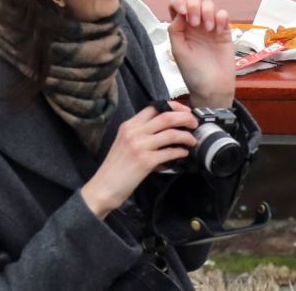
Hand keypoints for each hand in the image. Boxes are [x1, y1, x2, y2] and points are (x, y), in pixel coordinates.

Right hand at [80, 103, 197, 217]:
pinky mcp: (145, 161)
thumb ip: (142, 133)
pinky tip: (183, 153)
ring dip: (186, 136)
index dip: (174, 107)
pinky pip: (169, 152)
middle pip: (167, 116)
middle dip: (185, 118)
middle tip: (194, 123)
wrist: (102, 189)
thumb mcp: (125, 143)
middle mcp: (134, 133)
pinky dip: (180, 151)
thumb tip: (167, 130)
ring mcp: (139, 146)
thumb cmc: (115, 169)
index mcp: (129, 126)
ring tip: (192, 140)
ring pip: (171, 133)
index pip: (155, 107)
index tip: (185, 112)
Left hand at [168, 0, 235, 108]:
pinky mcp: (224, 31)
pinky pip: (223, 14)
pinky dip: (221, 18)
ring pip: (209, 5)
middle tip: (196, 23)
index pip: (176, 7)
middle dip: (195, 7)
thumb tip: (179, 13)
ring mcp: (210, 28)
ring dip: (208, 12)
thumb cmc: (194, 73)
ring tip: (209, 29)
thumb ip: (175, 31)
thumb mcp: (178, 52)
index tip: (184, 12)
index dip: (179, 3)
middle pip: (193, 1)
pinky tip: (218, 31)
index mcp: (180, 30)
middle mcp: (194, 26)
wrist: (213, 87)